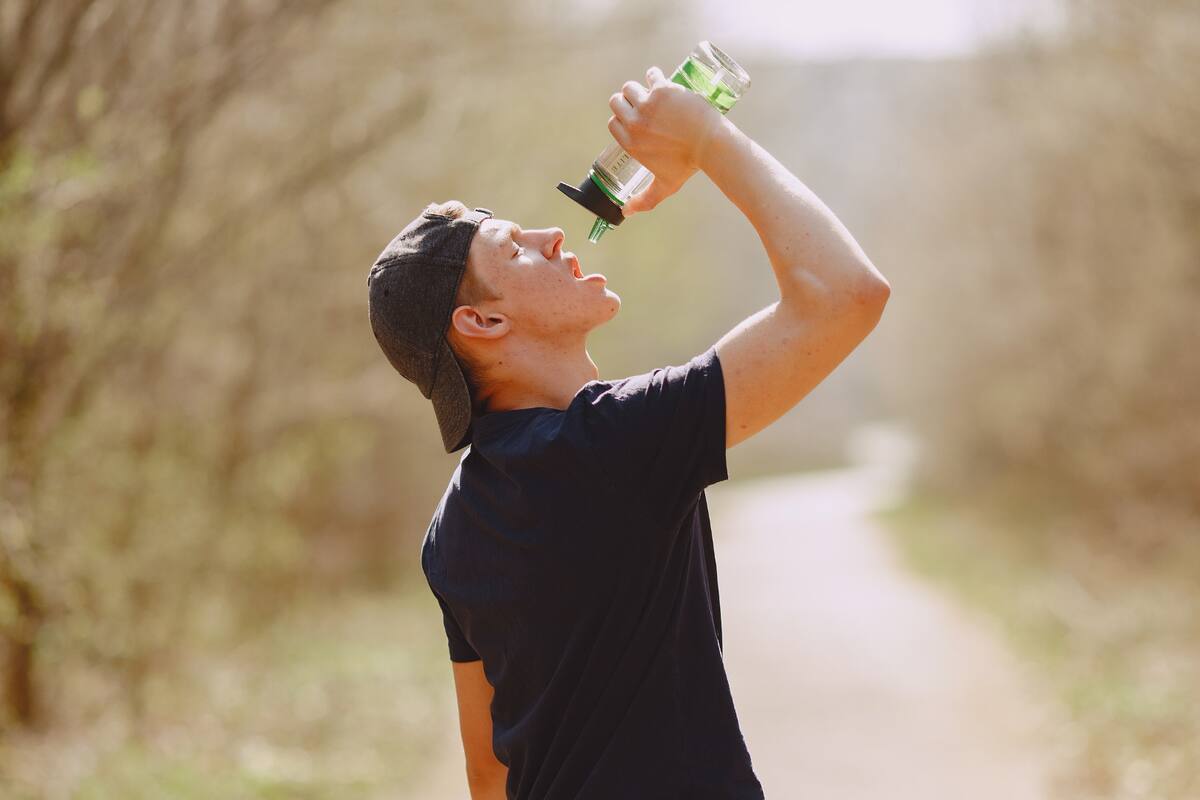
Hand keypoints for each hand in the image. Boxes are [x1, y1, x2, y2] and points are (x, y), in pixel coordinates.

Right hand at [606, 66, 723, 214]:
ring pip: (630, 87)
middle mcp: (634, 124)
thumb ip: (644, 200)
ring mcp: (647, 106)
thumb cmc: (688, 166)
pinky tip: (659, 78)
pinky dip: (654, 75)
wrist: (710, 145)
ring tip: (650, 90)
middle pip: (617, 103)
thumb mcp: (664, 186)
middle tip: (641, 103)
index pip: (613, 124)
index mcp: (631, 144)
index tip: (633, 118)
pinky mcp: (662, 90)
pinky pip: (651, 75)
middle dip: (626, 101)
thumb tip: (625, 212)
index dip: (621, 119)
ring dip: (638, 87)